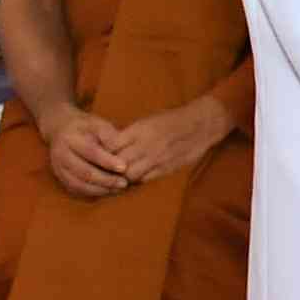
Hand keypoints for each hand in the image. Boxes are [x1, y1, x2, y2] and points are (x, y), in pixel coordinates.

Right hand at [40, 106, 134, 201]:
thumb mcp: (96, 123)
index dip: (107, 161)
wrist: (61, 130)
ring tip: (119, 188)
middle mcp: (61, 155)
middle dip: (106, 179)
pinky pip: (76, 189)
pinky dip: (93, 192)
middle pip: (84, 172)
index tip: (124, 167)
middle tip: (124, 182)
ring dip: (101, 189)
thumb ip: (108, 134)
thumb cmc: (85, 127)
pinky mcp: (60, 178)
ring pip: (79, 184)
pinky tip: (108, 190)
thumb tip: (118, 147)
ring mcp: (59, 168)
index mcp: (70, 138)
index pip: (90, 152)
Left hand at [113, 94, 233, 184]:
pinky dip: (137, 180)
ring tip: (119, 175)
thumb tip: (109, 145)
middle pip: (117, 163)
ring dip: (122, 177)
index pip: (111, 145)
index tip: (98, 153)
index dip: (101, 151)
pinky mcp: (166, 169)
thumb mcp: (148, 121)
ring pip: (129, 175)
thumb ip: (129, 134)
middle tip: (104, 168)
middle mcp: (146, 145)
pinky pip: (144, 179)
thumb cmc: (172, 120)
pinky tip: (134, 176)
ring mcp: (157, 159)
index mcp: (139, 130)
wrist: (201, 125)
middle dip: (108, 167)